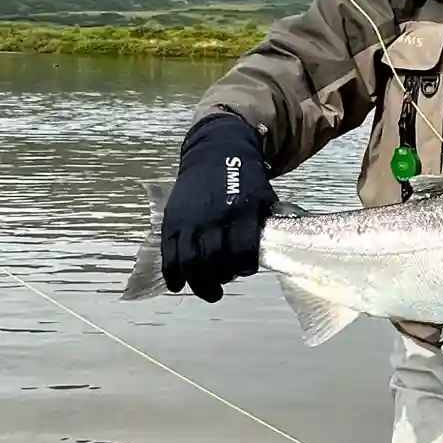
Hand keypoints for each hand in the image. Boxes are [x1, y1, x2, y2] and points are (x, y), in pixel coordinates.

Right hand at [159, 112, 277, 302]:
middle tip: (221, 289)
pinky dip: (172, 273)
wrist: (216, 151)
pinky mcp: (172, 219)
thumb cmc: (246, 178)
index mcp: (241, 213)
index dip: (244, 267)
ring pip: (189, 261)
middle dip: (218, 281)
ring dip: (197, 283)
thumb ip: (265, 224)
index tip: (245, 271)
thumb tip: (274, 253)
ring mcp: (190, 219)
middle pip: (214, 261)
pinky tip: (178, 284)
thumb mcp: (264, 197)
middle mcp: (214, 218)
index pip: (243, 252)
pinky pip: (169, 252)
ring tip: (207, 291)